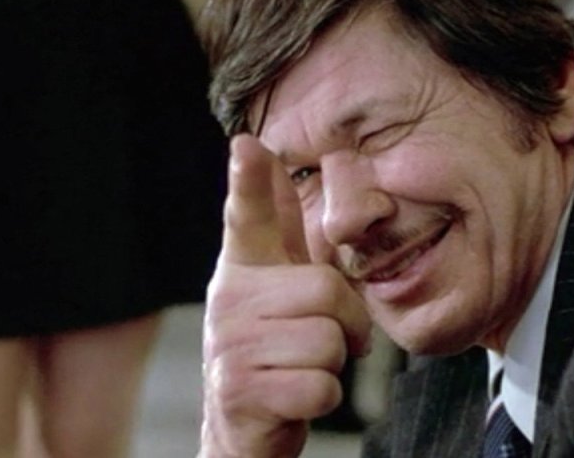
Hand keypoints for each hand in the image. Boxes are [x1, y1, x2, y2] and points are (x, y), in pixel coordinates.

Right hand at [200, 135, 371, 457]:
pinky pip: (320, 386)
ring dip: (332, 364)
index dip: (250, 181)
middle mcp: (228, 300)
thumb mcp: (276, 284)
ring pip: (328, 341)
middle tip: (325, 340)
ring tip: (302, 369)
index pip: (247, 216)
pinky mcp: (240, 392)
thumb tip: (271, 153)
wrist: (242, 427)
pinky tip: (294, 398)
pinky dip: (321, 398)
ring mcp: (230, 346)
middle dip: (345, 324)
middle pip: (326, 290)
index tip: (247, 146)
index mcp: (242, 269)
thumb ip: (277, 226)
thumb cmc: (273, 348)